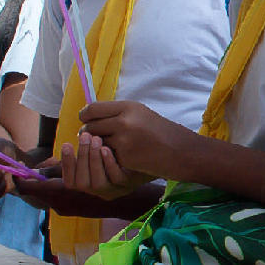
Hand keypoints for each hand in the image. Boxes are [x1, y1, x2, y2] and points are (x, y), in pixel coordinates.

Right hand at [54, 124, 124, 196]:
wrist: (148, 154)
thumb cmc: (118, 151)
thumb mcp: (97, 152)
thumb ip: (79, 153)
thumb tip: (52, 155)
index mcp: (89, 183)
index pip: (70, 182)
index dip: (66, 165)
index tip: (66, 144)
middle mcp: (100, 191)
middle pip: (82, 183)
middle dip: (81, 158)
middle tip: (85, 136)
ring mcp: (115, 190)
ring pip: (97, 183)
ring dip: (93, 160)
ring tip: (96, 139)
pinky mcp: (129, 185)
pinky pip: (115, 179)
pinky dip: (108, 164)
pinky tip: (107, 149)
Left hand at [78, 98, 197, 181]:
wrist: (180, 151)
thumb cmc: (160, 132)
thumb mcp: (140, 114)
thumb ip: (117, 113)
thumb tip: (89, 117)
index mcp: (128, 107)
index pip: (93, 109)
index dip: (85, 116)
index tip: (84, 120)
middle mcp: (124, 121)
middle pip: (90, 127)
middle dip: (88, 133)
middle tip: (91, 137)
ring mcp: (124, 141)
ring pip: (97, 143)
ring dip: (99, 146)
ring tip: (112, 146)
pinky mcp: (125, 157)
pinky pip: (108, 156)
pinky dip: (112, 157)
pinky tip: (125, 156)